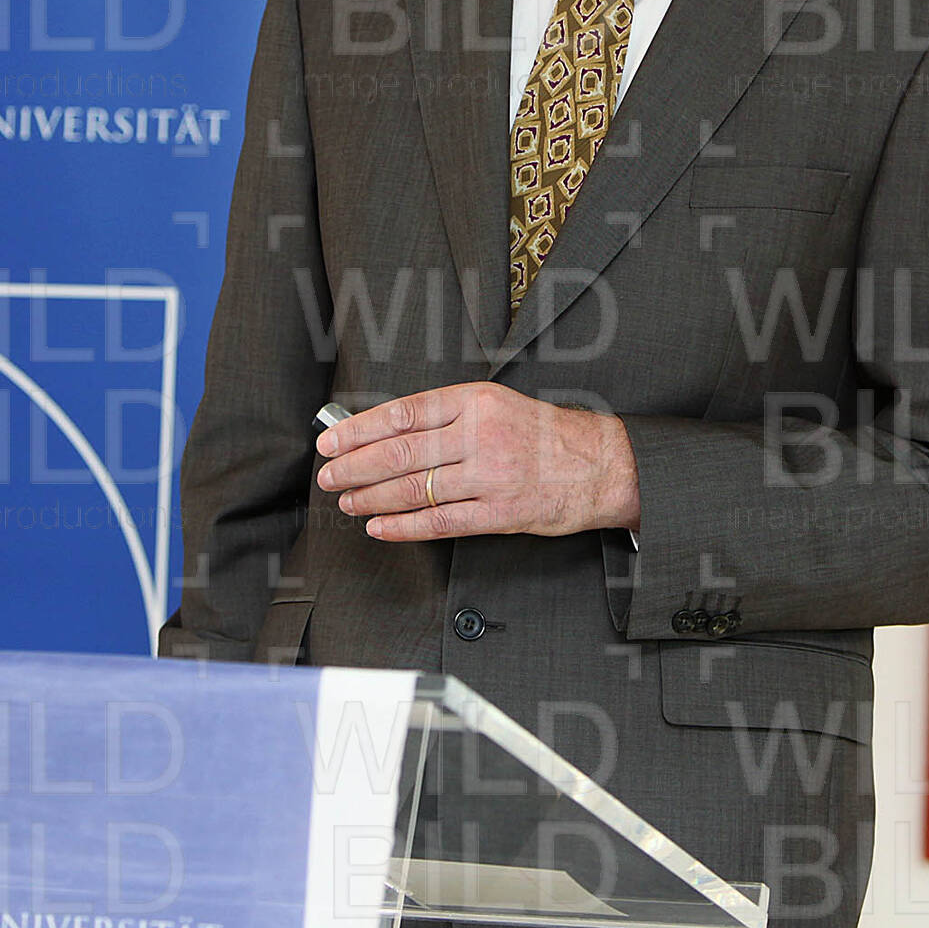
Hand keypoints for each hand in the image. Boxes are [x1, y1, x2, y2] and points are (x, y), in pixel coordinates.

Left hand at [314, 382, 639, 541]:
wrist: (600, 465)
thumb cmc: (543, 435)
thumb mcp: (496, 405)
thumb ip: (447, 416)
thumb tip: (388, 431)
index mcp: (475, 400)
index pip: (403, 413)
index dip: (359, 429)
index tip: (332, 441)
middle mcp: (479, 435)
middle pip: (400, 453)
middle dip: (354, 467)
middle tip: (328, 476)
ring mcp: (489, 476)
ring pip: (413, 488)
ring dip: (371, 498)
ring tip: (348, 501)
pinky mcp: (499, 513)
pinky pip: (439, 522)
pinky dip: (402, 526)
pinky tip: (380, 527)